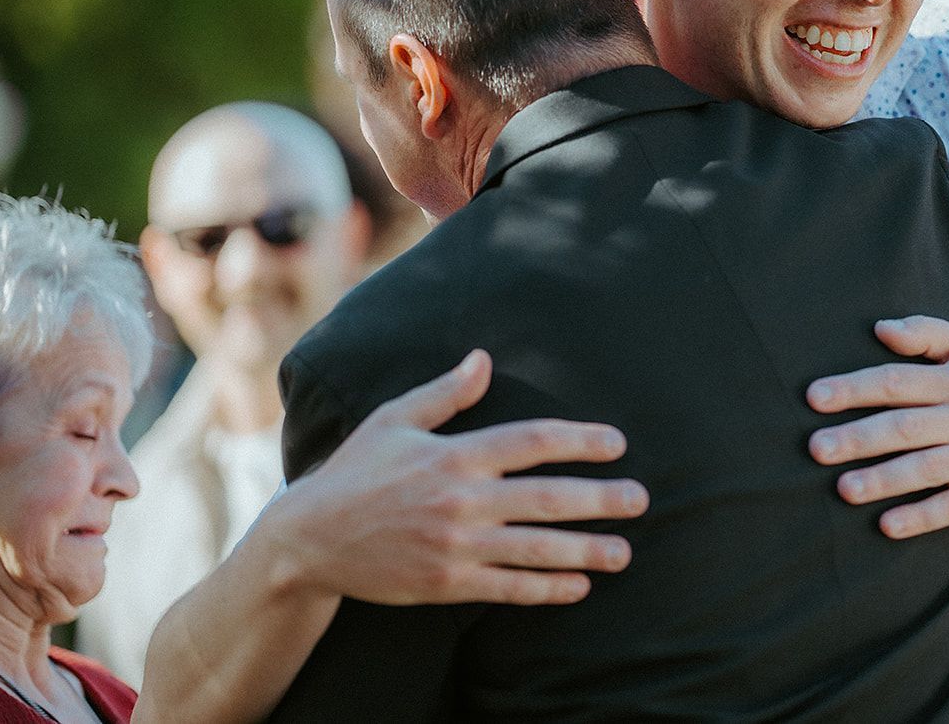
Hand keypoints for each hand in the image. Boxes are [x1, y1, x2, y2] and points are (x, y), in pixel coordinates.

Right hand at [272, 350, 648, 605]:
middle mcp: (460, 500)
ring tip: (624, 552)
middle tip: (641, 500)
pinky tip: (578, 587)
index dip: (578, 440)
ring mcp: (454, 546)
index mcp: (453, 453)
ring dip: (584, 550)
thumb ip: (445, 392)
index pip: (530, 441)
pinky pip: (505, 588)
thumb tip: (484, 358)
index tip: (617, 443)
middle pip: (545, 498)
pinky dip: (544, 588)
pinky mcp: (444, 584)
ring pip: (533, 548)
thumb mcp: (395, 419)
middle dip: (599, 499)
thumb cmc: (356, 471)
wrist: (307, 540)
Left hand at [805, 315, 948, 538]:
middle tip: (817, 448)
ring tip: (844, 489)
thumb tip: (880, 329)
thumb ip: (926, 332)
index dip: (855, 388)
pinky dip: (922, 516)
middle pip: (906, 427)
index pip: (897, 381)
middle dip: (859, 438)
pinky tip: (888, 525)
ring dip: (884, 480)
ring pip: (928, 469)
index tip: (814, 397)